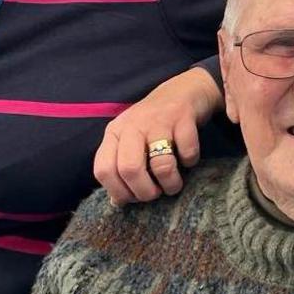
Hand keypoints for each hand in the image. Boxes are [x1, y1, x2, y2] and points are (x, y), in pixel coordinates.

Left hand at [93, 67, 218, 203]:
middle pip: (130, 169)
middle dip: (145, 192)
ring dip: (171, 184)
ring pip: (161, 164)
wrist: (183, 90)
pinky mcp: (184, 118)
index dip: (118, 192)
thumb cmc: (153, 124)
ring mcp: (158, 120)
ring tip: (174, 184)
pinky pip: (187, 152)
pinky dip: (190, 162)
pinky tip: (188, 159)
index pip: (103, 170)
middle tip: (155, 195)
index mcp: (115, 133)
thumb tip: (117, 202)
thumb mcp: (130, 141)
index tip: (133, 198)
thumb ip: (120, 167)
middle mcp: (133, 125)